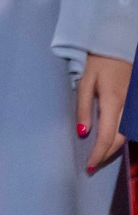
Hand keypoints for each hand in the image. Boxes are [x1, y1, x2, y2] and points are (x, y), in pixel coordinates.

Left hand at [78, 52, 129, 172]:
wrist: (116, 47)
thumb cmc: (96, 62)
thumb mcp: (84, 82)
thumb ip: (83, 108)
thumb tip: (82, 133)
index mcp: (113, 102)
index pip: (107, 136)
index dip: (99, 154)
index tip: (89, 166)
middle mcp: (129, 107)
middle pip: (120, 139)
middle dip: (107, 154)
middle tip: (93, 164)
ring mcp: (135, 106)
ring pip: (128, 134)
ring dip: (114, 147)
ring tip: (100, 155)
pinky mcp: (136, 104)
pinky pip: (130, 126)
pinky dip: (121, 136)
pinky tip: (110, 140)